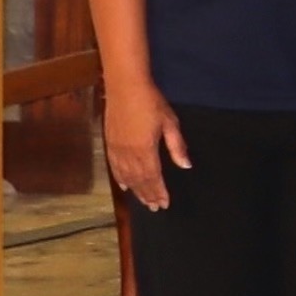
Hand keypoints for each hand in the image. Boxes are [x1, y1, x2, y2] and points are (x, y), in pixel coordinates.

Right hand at [103, 82, 189, 211]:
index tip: (164, 204)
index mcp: (146, 150)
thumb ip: (177, 146)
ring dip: (136, 191)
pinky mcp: (109, 144)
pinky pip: (114, 168)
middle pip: (139, 180)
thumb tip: (186, 166)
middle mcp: (129, 154)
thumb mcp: (170, 122)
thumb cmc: (151, 102)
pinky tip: (125, 186)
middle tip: (155, 208)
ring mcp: (117, 150)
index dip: (159, 192)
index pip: (153, 177)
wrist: (125, 87)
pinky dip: (121, 179)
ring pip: (127, 177)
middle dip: (148, 195)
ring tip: (144, 202)